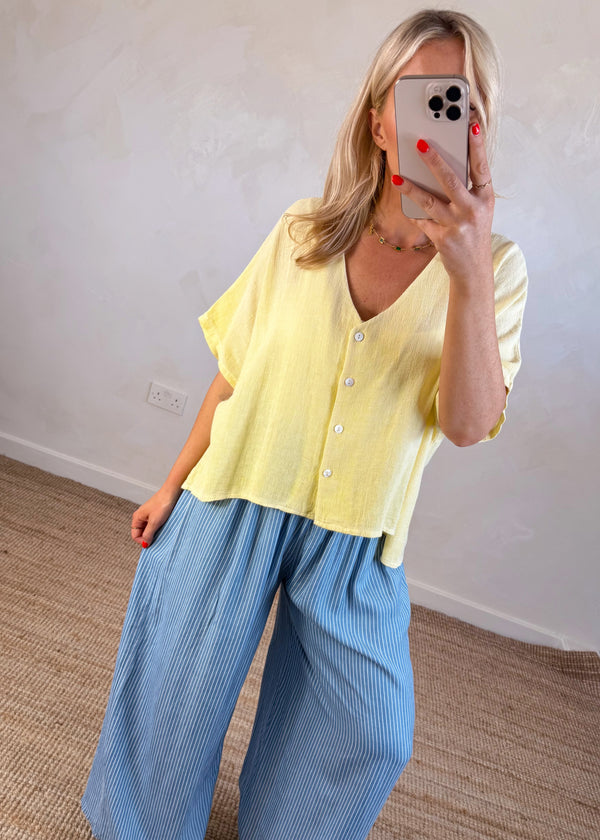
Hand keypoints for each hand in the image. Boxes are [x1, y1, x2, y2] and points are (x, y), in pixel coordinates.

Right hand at [131, 486, 181, 547]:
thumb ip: (148, 534)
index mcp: (137, 518)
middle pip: (141, 533)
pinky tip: (164, 526)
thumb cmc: (162, 504)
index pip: (135, 535)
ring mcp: (148, 515)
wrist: (171, 493)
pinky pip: (154, 524)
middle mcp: (141, 516)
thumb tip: (144, 544)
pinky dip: (158, 527)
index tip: (151, 543)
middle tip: (158, 537)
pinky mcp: (155, 514)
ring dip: (154, 532)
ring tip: (161, 530)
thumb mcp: (154, 522)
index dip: (142, 541)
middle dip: (148, 536)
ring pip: (148, 529)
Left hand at [392, 123, 493, 286]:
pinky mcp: (442, 239)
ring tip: (397, 177)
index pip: (481, 168)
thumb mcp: (479, 210)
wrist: (473, 270)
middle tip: (420, 144)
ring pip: (430, 202)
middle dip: (434, 161)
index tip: (471, 126)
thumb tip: (443, 166)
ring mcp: (457, 226)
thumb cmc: (474, 233)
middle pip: (451, 181)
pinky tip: (402, 202)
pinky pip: (422, 221)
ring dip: (411, 188)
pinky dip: (411, 212)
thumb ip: (467, 189)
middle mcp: (473, 211)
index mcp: (485, 199)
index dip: (477, 147)